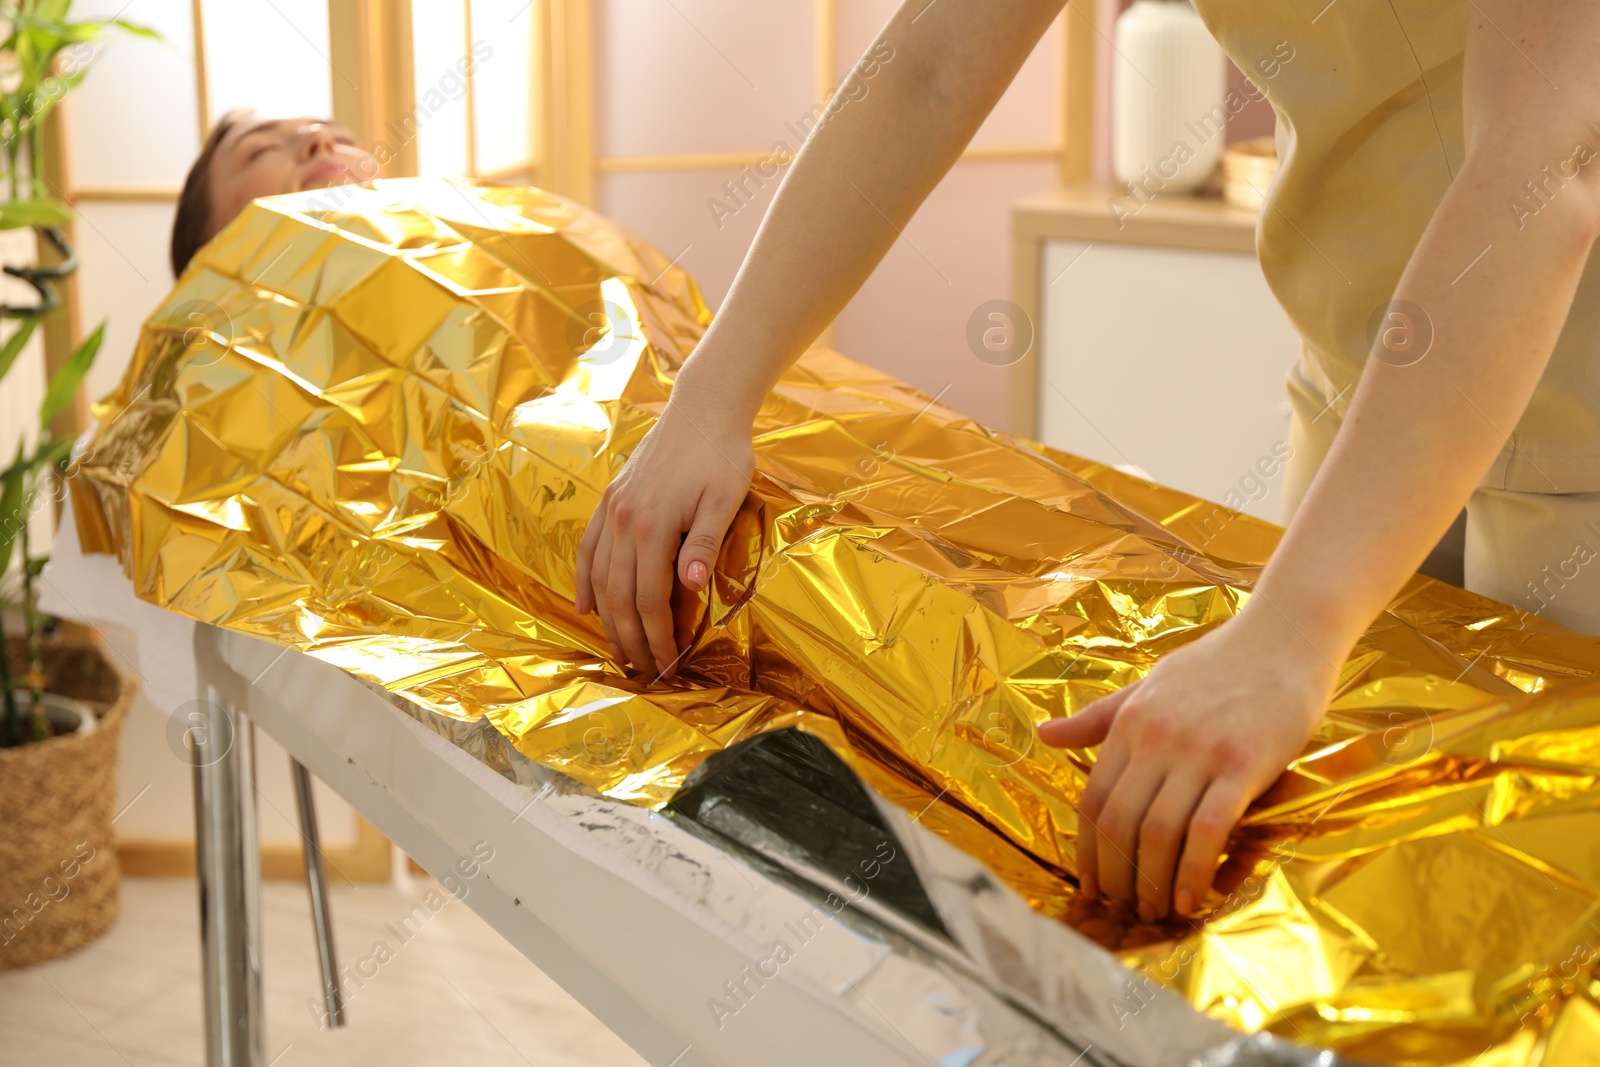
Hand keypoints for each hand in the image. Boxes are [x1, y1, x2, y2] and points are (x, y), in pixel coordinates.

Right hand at [574, 398, 753, 674]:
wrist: (704, 409)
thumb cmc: (724, 454)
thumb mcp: (725, 500)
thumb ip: (705, 545)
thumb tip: (691, 588)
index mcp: (654, 524)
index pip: (649, 598)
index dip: (657, 636)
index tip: (668, 665)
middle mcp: (625, 520)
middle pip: (619, 595)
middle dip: (630, 638)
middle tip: (642, 671)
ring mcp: (613, 508)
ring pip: (600, 576)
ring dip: (606, 619)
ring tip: (616, 650)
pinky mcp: (611, 499)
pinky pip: (589, 547)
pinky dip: (584, 580)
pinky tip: (586, 607)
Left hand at [1037, 603, 1338, 921]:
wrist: (1284, 635)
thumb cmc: (1217, 662)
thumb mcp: (1148, 684)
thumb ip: (1098, 717)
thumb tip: (1043, 734)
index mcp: (1130, 723)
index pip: (1094, 799)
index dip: (1088, 850)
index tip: (1092, 884)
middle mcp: (1156, 739)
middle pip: (1119, 823)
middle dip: (1117, 876)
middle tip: (1123, 908)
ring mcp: (1199, 752)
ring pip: (1158, 832)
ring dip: (1152, 882)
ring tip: (1155, 910)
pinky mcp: (1243, 765)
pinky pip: (1208, 828)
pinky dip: (1194, 869)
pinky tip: (1192, 896)